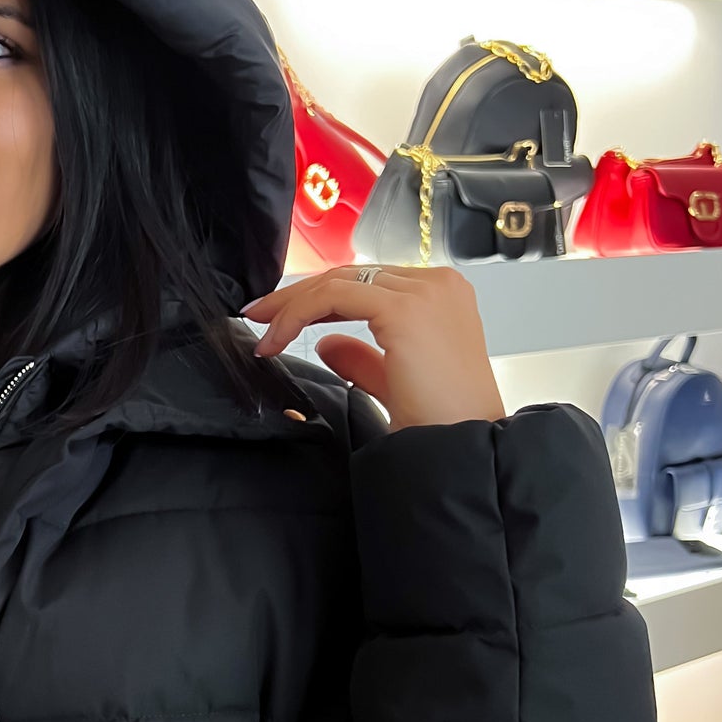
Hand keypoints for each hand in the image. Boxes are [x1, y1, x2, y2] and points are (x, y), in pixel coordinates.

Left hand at [241, 264, 505, 429]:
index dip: (320, 296)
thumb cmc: (441, 422)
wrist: (462, 446)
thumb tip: (325, 343)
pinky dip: (297, 314)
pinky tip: (277, 339)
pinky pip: (333, 298)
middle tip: (259, 315)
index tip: (281, 318)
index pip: (368, 282)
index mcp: (442, 295)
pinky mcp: (405, 310)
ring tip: (262, 330)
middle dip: (298, 295)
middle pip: (351, 276)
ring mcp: (423, 292)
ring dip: (292, 305)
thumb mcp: (393, 381)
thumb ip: (362, 357)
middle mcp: (437, 284)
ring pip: (337, 282)